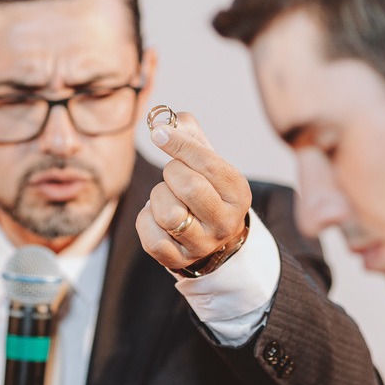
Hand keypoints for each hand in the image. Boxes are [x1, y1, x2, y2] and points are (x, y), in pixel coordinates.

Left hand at [137, 111, 251, 271]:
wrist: (210, 235)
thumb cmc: (205, 186)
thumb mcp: (206, 157)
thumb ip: (189, 132)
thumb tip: (162, 123)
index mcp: (238, 193)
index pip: (208, 163)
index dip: (178, 144)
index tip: (158, 133)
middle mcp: (225, 222)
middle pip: (188, 186)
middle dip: (171, 173)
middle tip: (173, 175)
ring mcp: (203, 245)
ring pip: (168, 213)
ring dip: (158, 198)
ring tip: (167, 198)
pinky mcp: (178, 260)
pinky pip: (151, 238)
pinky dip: (146, 221)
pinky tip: (156, 218)